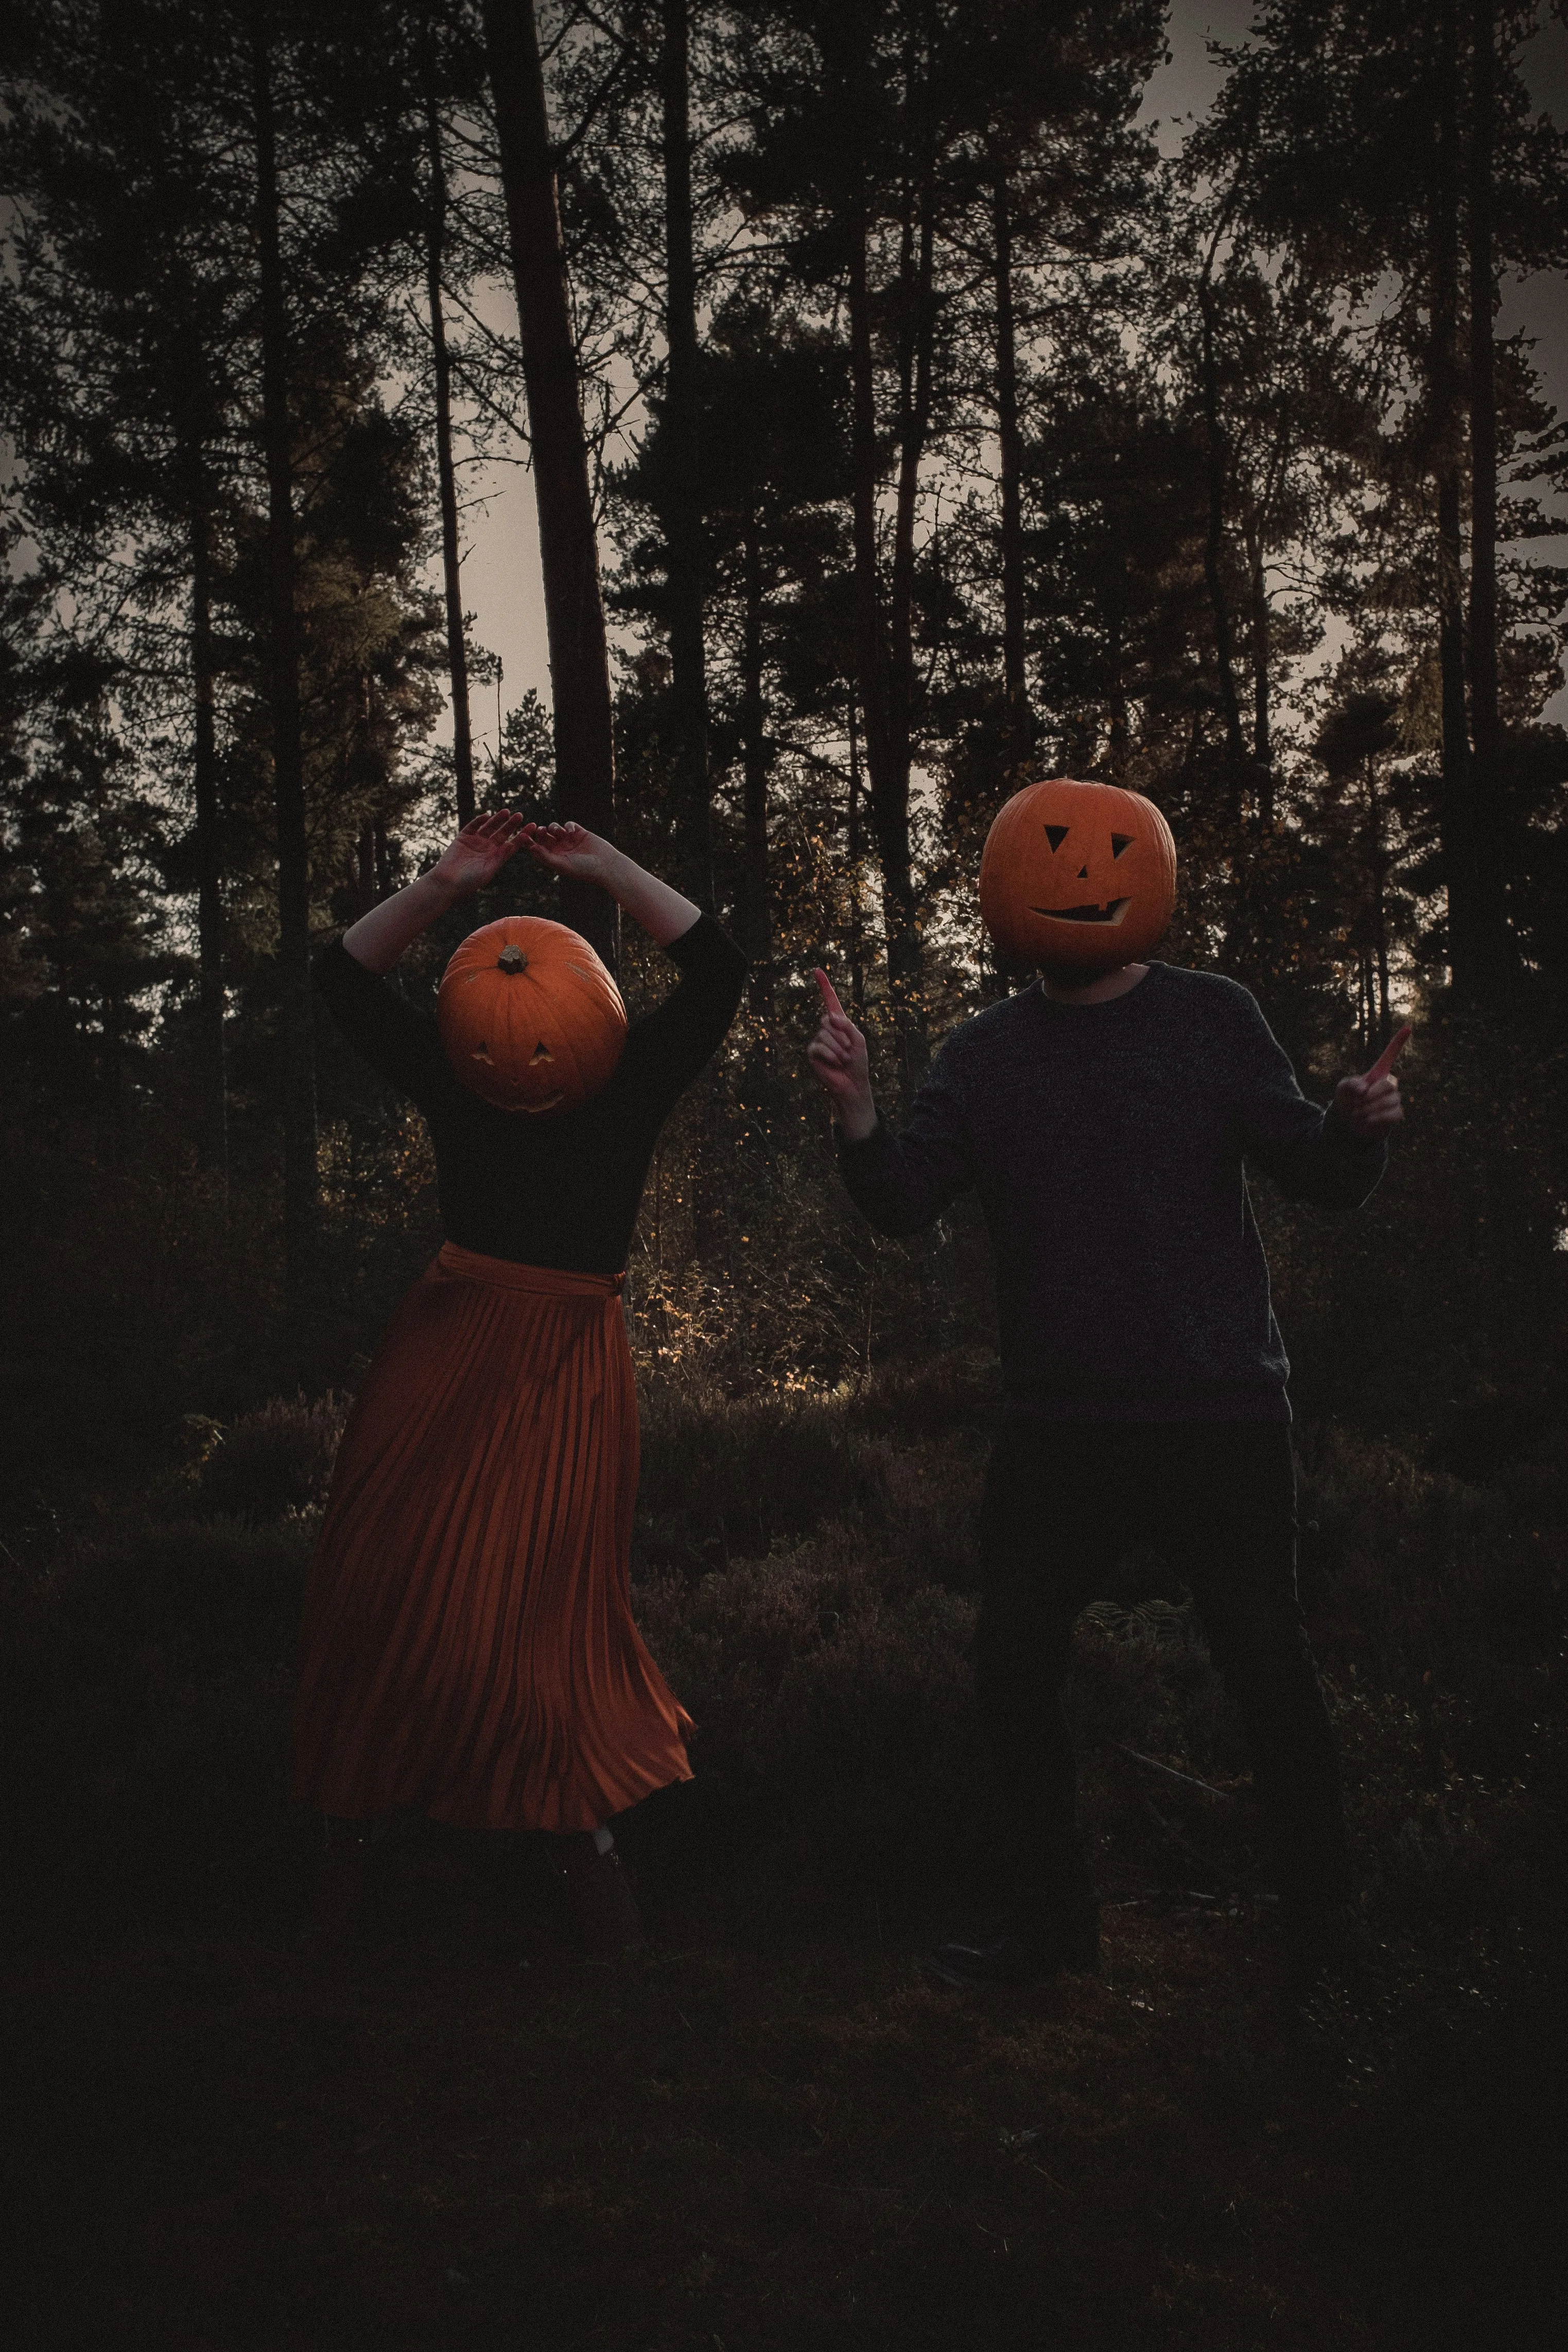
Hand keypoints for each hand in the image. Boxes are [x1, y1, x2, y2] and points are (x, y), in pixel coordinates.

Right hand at [429, 810, 531, 899]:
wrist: (448, 883)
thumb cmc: (469, 882)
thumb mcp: (488, 870)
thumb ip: (500, 857)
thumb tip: (512, 844)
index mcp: (496, 857)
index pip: (512, 844)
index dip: (522, 835)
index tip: (533, 827)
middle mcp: (487, 848)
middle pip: (502, 833)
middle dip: (511, 824)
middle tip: (520, 815)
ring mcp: (475, 842)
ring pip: (489, 827)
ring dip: (497, 819)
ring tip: (506, 812)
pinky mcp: (463, 838)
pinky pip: (472, 826)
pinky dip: (479, 821)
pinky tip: (487, 816)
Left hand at [519, 821, 614, 882]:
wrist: (606, 866)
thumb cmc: (584, 869)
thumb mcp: (563, 865)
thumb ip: (546, 857)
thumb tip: (530, 848)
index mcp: (554, 859)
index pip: (537, 848)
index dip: (529, 842)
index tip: (523, 836)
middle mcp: (560, 849)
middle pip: (544, 837)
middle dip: (540, 832)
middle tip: (540, 830)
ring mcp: (570, 840)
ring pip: (555, 828)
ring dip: (554, 828)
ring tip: (561, 833)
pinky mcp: (580, 832)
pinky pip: (569, 824)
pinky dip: (568, 825)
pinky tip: (572, 831)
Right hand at [807, 969, 875, 1140]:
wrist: (853, 1084)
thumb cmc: (858, 1062)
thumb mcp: (858, 1039)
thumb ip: (847, 1025)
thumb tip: (830, 1016)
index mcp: (839, 1023)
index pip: (830, 1001)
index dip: (824, 986)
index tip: (817, 970)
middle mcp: (826, 1029)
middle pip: (829, 1019)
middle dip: (842, 1035)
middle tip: (849, 1050)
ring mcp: (818, 1040)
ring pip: (825, 1033)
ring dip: (839, 1048)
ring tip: (843, 1059)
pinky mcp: (812, 1053)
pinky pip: (820, 1046)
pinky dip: (831, 1055)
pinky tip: (835, 1064)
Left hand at [1330, 1023, 1410, 1141]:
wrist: (1348, 1122)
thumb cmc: (1347, 1100)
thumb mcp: (1342, 1088)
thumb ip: (1350, 1084)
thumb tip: (1364, 1088)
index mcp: (1377, 1073)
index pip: (1390, 1055)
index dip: (1398, 1041)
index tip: (1408, 1027)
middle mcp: (1388, 1084)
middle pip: (1390, 1083)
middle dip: (1373, 1093)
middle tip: (1359, 1102)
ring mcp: (1394, 1099)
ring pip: (1392, 1100)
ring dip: (1371, 1108)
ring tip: (1358, 1113)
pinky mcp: (1396, 1114)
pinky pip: (1394, 1113)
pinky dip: (1378, 1118)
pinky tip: (1367, 1120)